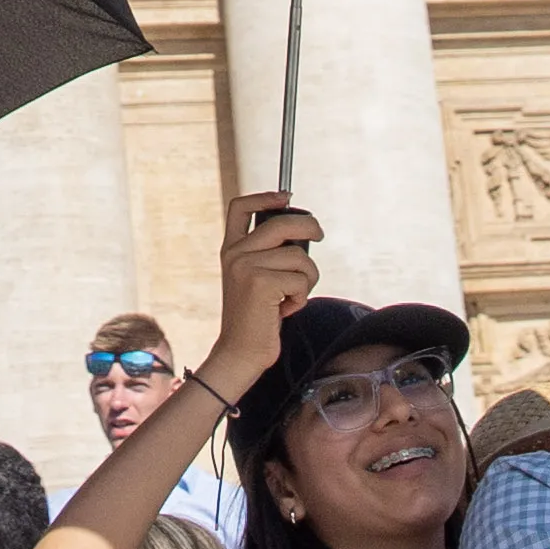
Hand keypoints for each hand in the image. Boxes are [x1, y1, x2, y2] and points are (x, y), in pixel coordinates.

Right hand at [202, 195, 318, 402]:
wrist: (240, 352)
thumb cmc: (256, 317)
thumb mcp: (254, 279)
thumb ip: (268, 254)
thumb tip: (304, 230)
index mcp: (230, 249)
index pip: (240, 207)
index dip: (265, 197)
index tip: (287, 196)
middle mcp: (235, 253)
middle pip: (281, 222)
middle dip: (309, 226)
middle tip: (319, 234)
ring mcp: (246, 267)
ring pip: (299, 257)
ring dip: (307, 278)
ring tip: (292, 296)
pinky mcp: (261, 283)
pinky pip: (301, 279)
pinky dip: (302, 296)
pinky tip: (287, 309)